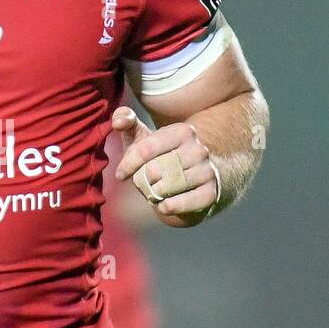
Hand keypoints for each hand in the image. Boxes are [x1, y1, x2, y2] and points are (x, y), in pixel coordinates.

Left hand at [111, 105, 218, 227]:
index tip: (120, 175)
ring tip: (153, 193)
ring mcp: (207, 171)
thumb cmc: (159, 157)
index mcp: (181, 132)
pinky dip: (172, 206)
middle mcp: (198, 150)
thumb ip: (126, 122)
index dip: (129, 164)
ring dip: (154, 194)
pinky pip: (188, 201)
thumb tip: (118, 120)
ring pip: (170, 186)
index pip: (147, 148)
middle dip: (142, 180)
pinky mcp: (210, 193)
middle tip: (142, 183)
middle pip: (156, 169)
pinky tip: (163, 206)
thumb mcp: (142, 137)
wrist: (193, 182)